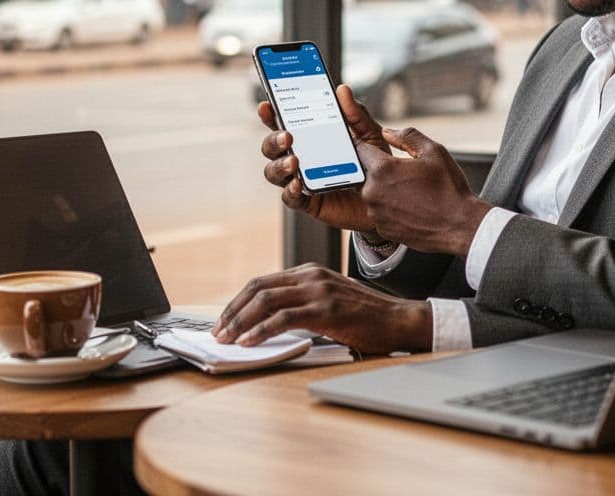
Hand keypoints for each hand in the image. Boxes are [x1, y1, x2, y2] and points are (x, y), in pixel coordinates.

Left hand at [212, 263, 432, 354]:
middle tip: (218, 332)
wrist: (397, 320)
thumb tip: (267, 321)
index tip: (223, 321)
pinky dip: (261, 331)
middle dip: (232, 312)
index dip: (238, 302)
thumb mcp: (328, 300)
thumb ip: (301, 303)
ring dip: (240, 322)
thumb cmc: (365, 316)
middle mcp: (310, 276)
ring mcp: (318, 291)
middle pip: (257, 288)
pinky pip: (283, 319)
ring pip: (266, 301)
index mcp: (308, 272)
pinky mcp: (326, 310)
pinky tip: (249, 342)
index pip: (261, 282)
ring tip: (227, 339)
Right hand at [258, 84, 387, 231]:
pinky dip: (290, 191)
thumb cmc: (373, 162)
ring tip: (294, 161)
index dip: (270, 114)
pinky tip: (297, 184)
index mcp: (308, 136)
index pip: (282, 122)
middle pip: (271, 146)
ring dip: (279, 165)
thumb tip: (342, 89)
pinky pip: (290, 198)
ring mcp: (300, 179)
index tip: (266, 105)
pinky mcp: (308, 201)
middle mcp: (298, 156)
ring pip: (273, 171)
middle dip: (273, 139)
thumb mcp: (369, 134)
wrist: (386, 196)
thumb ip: (355, 114)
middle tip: (288, 135)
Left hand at [355, 127, 492, 257]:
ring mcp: (376, 212)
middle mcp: (372, 192)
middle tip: (403, 175)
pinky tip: (410, 207)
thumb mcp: (434, 152)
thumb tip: (387, 132)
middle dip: (378, 170)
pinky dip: (389, 208)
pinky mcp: (381, 228)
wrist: (460, 226)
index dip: (369, 147)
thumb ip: (407, 136)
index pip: (360, 150)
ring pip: (371, 193)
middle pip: (364, 173)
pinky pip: (379, 212)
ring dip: (383, 190)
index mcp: (383, 169)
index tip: (378, 151)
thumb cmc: (449, 189)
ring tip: (410, 192)